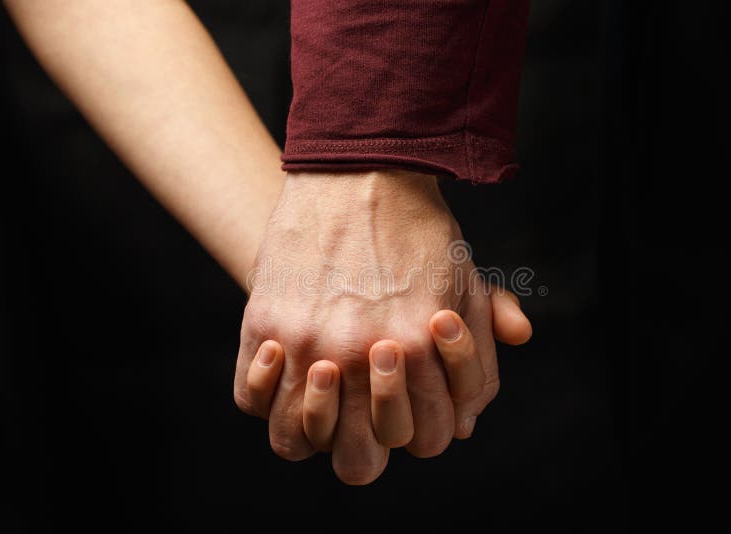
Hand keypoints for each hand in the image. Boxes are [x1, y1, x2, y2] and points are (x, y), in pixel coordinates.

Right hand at [234, 170, 502, 482]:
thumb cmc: (420, 233)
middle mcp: (361, 354)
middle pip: (359, 461)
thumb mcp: (468, 286)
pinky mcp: (265, 321)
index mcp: (421, 349)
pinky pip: (251, 397)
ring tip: (325, 392)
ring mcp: (307, 341)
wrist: (363, 170)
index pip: (425, 439)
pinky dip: (268, 394)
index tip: (414, 400)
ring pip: (298, 440)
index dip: (424, 429)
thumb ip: (479, 356)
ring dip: (315, 428)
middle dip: (371, 444)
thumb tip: (467, 424)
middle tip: (367, 411)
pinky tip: (287, 366)